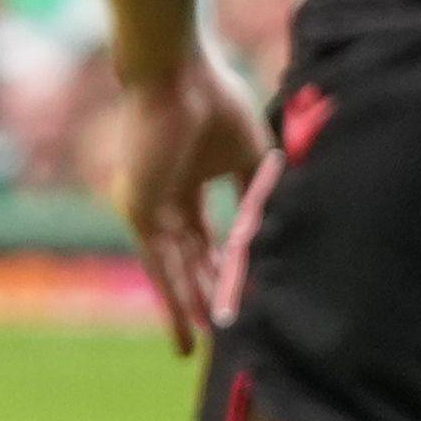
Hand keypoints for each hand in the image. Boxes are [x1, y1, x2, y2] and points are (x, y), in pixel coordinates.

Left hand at [115, 52, 271, 354]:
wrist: (177, 74)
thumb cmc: (214, 102)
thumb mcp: (251, 156)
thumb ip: (259, 194)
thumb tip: (280, 229)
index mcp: (189, 184)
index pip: (208, 239)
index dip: (227, 268)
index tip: (246, 296)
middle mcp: (167, 200)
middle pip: (190, 260)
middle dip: (207, 295)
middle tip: (226, 332)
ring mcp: (150, 207)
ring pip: (175, 269)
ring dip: (192, 306)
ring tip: (205, 345)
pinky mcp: (140, 211)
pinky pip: (160, 264)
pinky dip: (175, 297)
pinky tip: (188, 327)